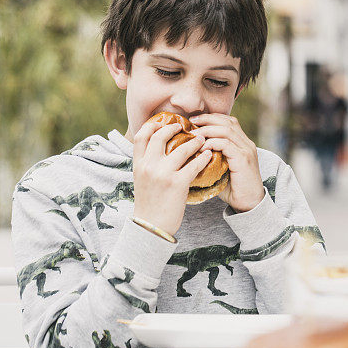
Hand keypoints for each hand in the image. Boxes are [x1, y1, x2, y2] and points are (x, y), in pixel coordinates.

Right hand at [132, 120, 212, 235]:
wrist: (151, 227)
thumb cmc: (150, 204)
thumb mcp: (142, 180)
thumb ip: (148, 164)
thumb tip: (158, 151)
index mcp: (138, 165)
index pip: (140, 136)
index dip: (152, 125)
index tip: (164, 121)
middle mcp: (148, 166)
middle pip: (160, 136)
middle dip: (174, 127)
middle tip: (185, 127)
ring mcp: (162, 174)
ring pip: (181, 148)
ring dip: (194, 141)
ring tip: (202, 139)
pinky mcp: (177, 183)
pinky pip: (194, 165)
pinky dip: (203, 157)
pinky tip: (209, 155)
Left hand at [189, 113, 264, 212]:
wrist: (249, 203)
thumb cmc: (233, 189)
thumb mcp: (222, 168)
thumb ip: (212, 157)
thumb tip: (190, 151)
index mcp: (243, 144)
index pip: (229, 121)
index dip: (212, 118)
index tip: (195, 121)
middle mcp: (247, 144)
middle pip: (227, 122)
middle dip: (207, 119)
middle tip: (191, 122)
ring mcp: (246, 150)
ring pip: (226, 130)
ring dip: (207, 130)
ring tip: (193, 135)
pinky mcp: (243, 159)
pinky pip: (226, 144)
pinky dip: (212, 143)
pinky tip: (202, 148)